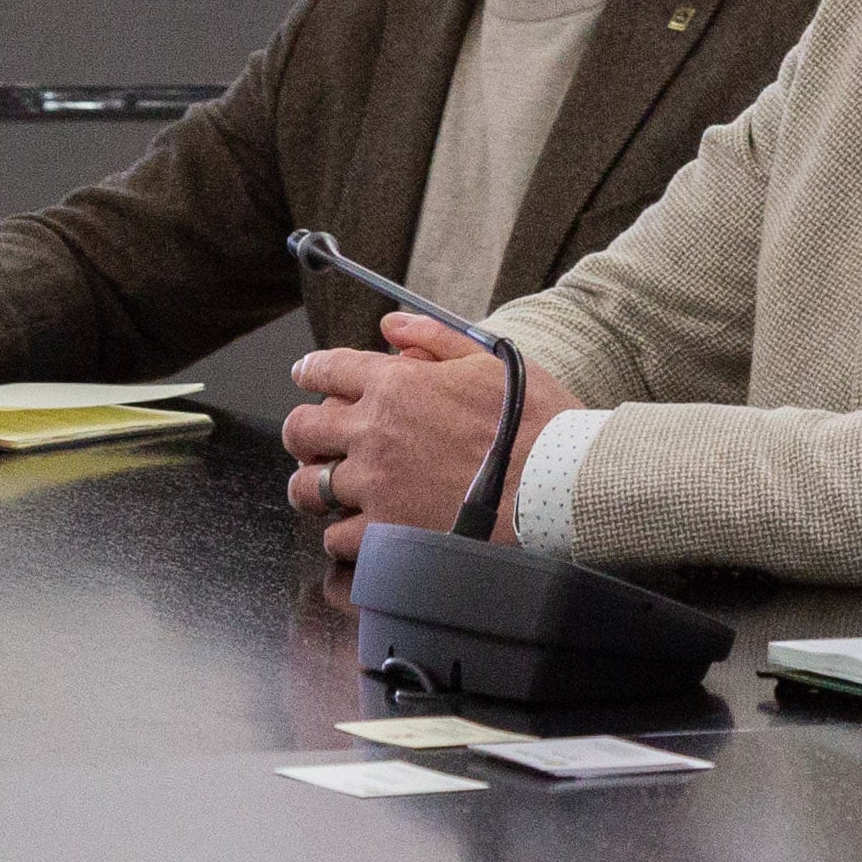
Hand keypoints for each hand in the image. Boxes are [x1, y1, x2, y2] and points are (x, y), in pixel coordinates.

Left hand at [282, 317, 574, 568]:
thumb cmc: (537, 421)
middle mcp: (374, 432)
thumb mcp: (492, 362)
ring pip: (308, 488)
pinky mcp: (386, 533)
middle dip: (305, 433)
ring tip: (336, 491)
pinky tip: (363, 530)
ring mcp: (375, 485)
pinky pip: (336, 537)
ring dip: (317, 487)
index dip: (311, 371)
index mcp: (397, 384)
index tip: (307, 376)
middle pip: (302, 429)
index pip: (327, 369)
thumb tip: (392, 324)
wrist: (559, 483)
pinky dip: (344, 534)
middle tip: (318, 441)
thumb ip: (436, 337)